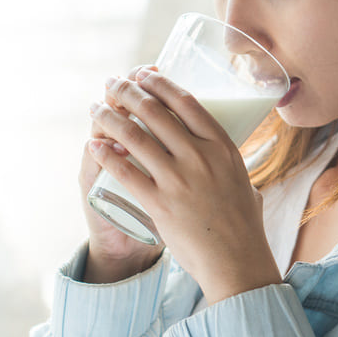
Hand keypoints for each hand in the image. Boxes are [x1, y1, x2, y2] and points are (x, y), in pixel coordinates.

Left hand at [88, 67, 281, 302]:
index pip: (185, 101)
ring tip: (95, 108)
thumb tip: (221, 153)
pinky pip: (124, 170)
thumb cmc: (243, 225)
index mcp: (222, 146)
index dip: (159, 83)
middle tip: (112, 84)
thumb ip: (228, 163)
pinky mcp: (159, 203)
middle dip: (126, 91)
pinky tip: (94, 144)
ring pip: (134, 135)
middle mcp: (200, 156)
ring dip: (108, 116)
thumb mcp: (243, 181)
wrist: (236, 262)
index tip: (143, 74)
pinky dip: (105, 153)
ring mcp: (178, 179)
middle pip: (154, 111)